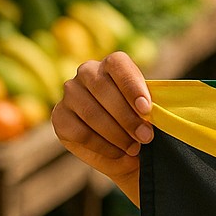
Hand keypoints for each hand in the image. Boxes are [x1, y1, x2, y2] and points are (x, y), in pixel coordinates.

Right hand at [51, 51, 152, 203]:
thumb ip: (151, 107)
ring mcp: (70, 94)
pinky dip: (102, 145)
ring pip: (90, 112)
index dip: (132, 86)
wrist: (129, 151)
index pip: (118, 64)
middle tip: (146, 137)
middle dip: (127, 117)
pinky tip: (117, 152)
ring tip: (134, 147)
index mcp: (112, 64)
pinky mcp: (60, 117)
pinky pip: (78, 131)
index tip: (146, 109)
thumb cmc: (144, 125)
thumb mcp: (152, 114)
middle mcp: (87, 73)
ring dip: (116, 133)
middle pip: (102, 88)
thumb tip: (155, 110)